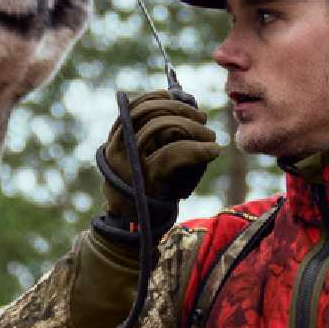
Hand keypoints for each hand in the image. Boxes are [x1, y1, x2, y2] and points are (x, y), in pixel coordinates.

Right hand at [99, 90, 219, 217]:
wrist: (134, 230)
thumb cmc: (147, 191)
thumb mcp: (147, 160)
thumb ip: (159, 136)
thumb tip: (184, 104)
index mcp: (116, 141)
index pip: (134, 107)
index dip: (157, 97)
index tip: (176, 97)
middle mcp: (119, 149)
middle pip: (149, 112)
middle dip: (179, 109)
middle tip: (201, 118)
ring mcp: (132, 163)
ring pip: (162, 127)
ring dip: (193, 127)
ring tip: (210, 137)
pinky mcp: (149, 178)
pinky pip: (175, 152)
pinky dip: (199, 148)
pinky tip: (212, 150)